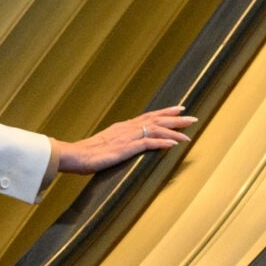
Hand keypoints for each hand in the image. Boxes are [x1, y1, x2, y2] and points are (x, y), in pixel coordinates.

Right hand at [54, 105, 196, 174]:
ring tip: (189, 130)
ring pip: (155, 129)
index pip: (147, 117)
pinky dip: (162, 142)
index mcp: (121, 128)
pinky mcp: (125, 148)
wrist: (72, 155)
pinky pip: (148, 143)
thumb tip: (123, 147)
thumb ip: (116, 144)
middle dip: (175, 118)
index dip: (164, 113)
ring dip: (174, 129)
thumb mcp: (104, 146)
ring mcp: (126, 137)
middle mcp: (126, 128)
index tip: (178, 109)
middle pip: (155, 119)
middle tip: (192, 117)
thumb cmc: (85, 154)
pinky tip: (174, 143)